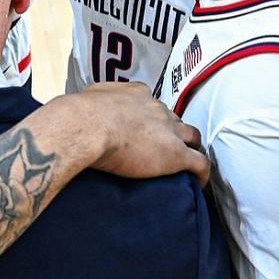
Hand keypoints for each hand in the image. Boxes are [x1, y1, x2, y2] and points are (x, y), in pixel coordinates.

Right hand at [54, 82, 208, 183]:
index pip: (151, 103)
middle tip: (161, 147)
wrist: (84, 128)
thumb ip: (94, 103)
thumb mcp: (86, 100)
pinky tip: (198, 184)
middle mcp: (157, 109)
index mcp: (136, 94)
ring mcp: (169, 131)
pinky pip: (200, 163)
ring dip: (189, 148)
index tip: (144, 128)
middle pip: (173, 120)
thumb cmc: (78, 116)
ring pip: (192, 137)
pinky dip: (201, 174)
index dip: (150, 117)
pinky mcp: (176, 154)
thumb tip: (85, 112)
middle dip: (171, 132)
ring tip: (183, 164)